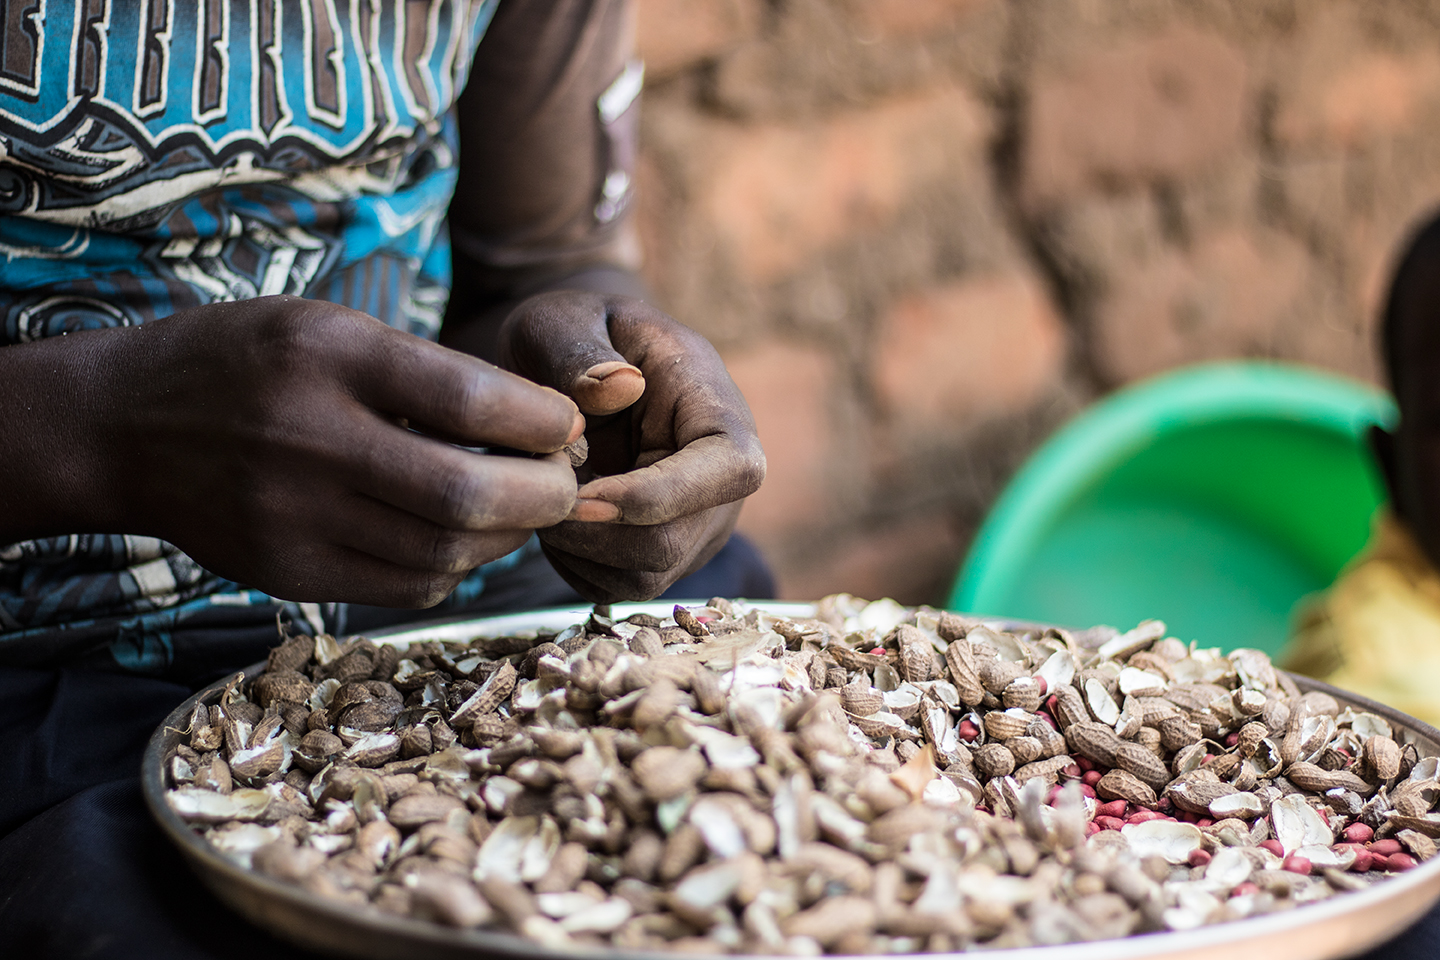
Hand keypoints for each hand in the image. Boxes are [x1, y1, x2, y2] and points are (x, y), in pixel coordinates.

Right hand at [98, 296, 581, 605]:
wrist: (123, 427)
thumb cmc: (248, 363)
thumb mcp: (330, 328)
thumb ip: (427, 371)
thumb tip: (543, 424)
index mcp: (329, 358)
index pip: (470, 399)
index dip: (543, 420)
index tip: (565, 425)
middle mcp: (308, 439)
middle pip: (465, 494)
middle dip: (544, 494)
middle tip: (564, 483)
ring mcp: (292, 515)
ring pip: (444, 552)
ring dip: (507, 536)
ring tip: (519, 509)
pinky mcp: (286, 570)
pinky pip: (405, 587)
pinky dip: (455, 568)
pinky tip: (462, 540)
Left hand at [495, 292, 764, 600]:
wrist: (570, 366)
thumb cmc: (573, 334)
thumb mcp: (564, 319)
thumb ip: (581, 348)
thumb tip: (616, 389)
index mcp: (719, 412)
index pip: (730, 472)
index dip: (656, 496)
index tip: (578, 489)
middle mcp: (721, 484)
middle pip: (673, 544)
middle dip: (592, 530)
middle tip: (534, 487)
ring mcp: (693, 528)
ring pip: (642, 578)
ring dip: (575, 547)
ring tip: (542, 490)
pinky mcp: (658, 558)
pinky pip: (614, 590)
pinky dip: (571, 563)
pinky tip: (552, 513)